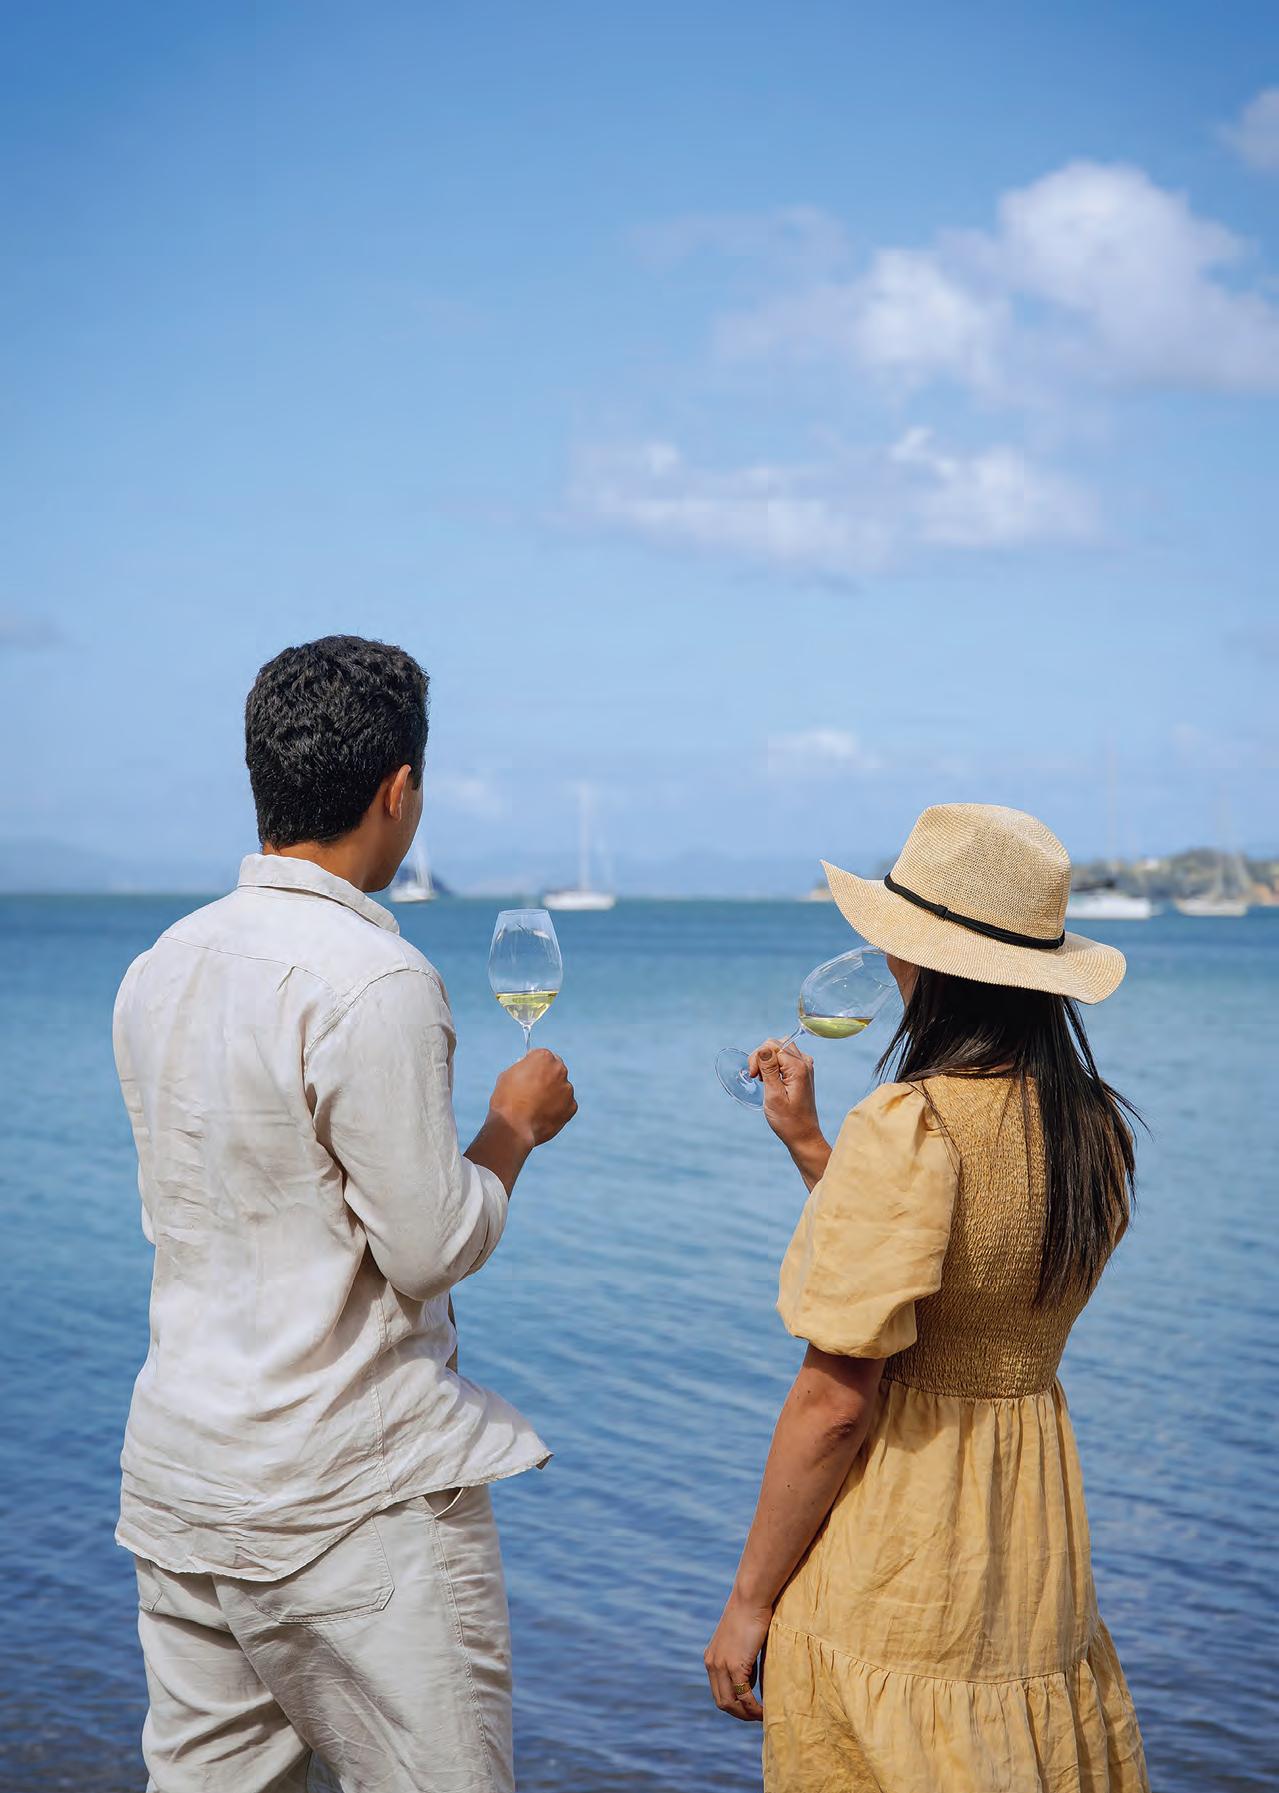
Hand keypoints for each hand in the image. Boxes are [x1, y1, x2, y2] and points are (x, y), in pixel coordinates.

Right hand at [489, 1049, 576, 1147]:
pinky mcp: (572, 1107)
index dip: (535, 1065)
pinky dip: (557, 1109)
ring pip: (561, 1089)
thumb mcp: (509, 1075)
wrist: (514, 1126)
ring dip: (552, 1094)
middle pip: (556, 1070)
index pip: (543, 1056)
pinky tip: (543, 1116)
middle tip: (534, 1091)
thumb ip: (523, 1068)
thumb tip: (528, 1070)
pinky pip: (565, 1105)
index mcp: (544, 1057)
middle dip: (547, 1078)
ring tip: (536, 1107)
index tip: (530, 1073)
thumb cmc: (507, 1099)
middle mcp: (560, 1070)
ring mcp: (567, 1089)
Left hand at [704, 1590, 770, 1721]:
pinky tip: (765, 1709)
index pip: (718, 1692)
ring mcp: (721, 1665)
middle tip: (757, 1716)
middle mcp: (712, 1664)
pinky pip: (744, 1696)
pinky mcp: (734, 1665)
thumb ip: (742, 1663)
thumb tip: (751, 1683)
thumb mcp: (742, 1643)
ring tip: (762, 1715)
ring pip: (730, 1703)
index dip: (734, 1704)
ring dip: (746, 1714)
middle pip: (722, 1702)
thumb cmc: (751, 1615)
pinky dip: (754, 1708)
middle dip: (740, 1713)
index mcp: (711, 1658)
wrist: (751, 1598)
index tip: (750, 1708)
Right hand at [749, 1038, 820, 1151]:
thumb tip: (763, 1048)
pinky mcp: (802, 1073)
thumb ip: (769, 1069)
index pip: (772, 1045)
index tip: (754, 1076)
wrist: (803, 1136)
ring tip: (764, 1079)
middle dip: (762, 1057)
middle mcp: (804, 1063)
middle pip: (777, 1044)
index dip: (758, 1057)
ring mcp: (805, 1067)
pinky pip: (786, 1058)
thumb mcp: (774, 1095)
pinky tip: (771, 1079)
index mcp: (798, 1067)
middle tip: (757, 1077)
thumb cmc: (788, 1121)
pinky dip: (775, 1065)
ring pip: (781, 1049)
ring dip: (768, 1060)